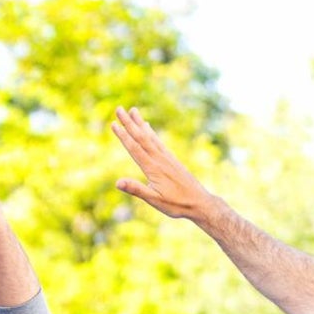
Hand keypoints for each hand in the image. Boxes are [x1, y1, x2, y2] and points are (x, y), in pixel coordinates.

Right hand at [112, 106, 213, 220]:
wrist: (200, 202)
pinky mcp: (172, 160)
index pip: (135, 149)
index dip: (123, 136)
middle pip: (141, 138)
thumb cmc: (177, 204)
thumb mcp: (155, 200)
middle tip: (119, 109)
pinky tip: (148, 127)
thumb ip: (136, 189)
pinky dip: (151, 133)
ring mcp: (167, 158)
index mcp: (153, 168)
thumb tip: (117, 182)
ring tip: (133, 110)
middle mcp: (160, 159)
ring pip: (150, 137)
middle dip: (129, 123)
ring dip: (140, 123)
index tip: (113, 123)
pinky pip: (159, 142)